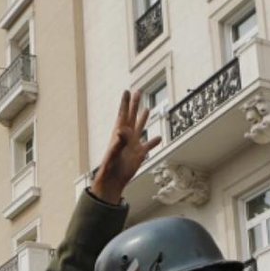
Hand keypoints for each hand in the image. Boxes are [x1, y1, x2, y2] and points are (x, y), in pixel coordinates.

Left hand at [91, 90, 162, 204]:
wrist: (113, 180)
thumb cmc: (110, 167)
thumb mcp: (114, 153)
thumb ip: (119, 142)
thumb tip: (122, 130)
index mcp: (120, 133)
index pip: (123, 114)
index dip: (125, 102)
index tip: (127, 91)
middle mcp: (127, 136)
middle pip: (132, 116)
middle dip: (135, 104)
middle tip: (138, 91)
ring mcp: (133, 144)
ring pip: (140, 127)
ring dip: (144, 118)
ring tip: (147, 109)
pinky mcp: (139, 154)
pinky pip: (148, 146)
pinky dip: (154, 142)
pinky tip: (159, 138)